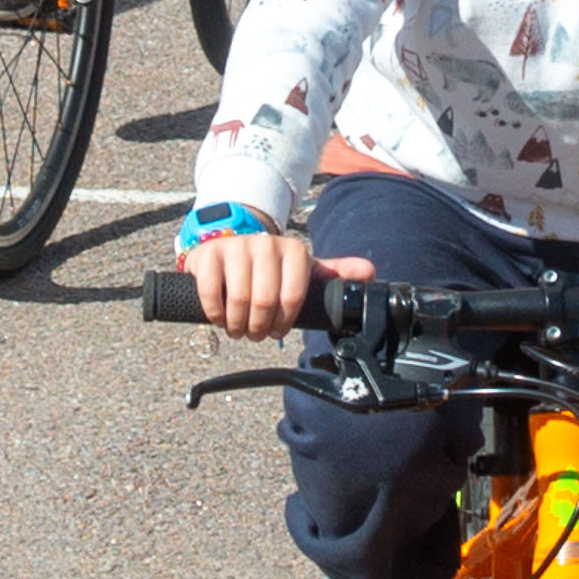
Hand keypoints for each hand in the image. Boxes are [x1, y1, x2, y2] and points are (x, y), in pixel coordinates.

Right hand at [179, 231, 364, 342]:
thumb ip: (334, 273)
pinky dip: (215, 314)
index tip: (277, 330)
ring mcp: (235, 247)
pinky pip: (211, 293)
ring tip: (238, 329)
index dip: (283, 322)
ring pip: (239, 300)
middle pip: (265, 302)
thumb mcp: (303, 269)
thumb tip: (370, 273)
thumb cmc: (270, 268)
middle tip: (255, 333)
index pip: (293, 298)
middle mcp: (266, 244)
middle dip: (259, 327)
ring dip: (237, 325)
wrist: (230, 245)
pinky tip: (219, 318)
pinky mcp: (208, 254)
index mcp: (294, 251)